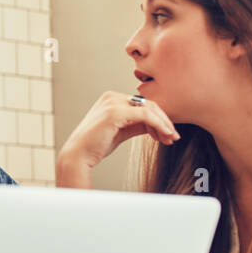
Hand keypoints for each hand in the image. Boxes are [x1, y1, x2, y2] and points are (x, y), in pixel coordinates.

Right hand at [57, 91, 178, 182]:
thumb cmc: (95, 145)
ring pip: (149, 108)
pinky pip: (145, 115)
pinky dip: (158, 125)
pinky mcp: (115, 112)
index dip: (159, 119)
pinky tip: (164, 135)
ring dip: (163, 124)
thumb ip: (137, 124)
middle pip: (148, 104)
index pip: (143, 104)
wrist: (78, 155)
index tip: (167, 134)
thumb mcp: (121, 131)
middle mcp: (112, 96)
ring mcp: (113, 102)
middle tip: (173, 137)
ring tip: (170, 138)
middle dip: (164, 121)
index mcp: (111, 98)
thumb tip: (157, 126)